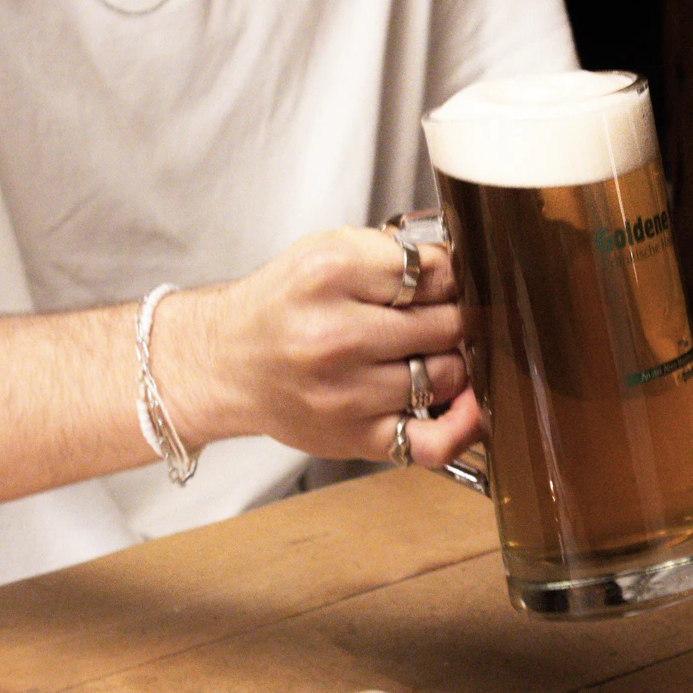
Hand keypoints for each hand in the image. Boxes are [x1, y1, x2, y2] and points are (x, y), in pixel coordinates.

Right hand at [155, 227, 482, 467]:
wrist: (227, 362)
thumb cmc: (282, 306)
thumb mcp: (327, 250)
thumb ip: (395, 252)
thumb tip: (462, 268)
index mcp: (331, 273)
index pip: (438, 271)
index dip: (454, 276)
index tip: (446, 284)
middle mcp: (336, 335)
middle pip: (448, 323)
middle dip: (455, 317)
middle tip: (439, 317)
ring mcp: (347, 393)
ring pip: (448, 375)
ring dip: (452, 363)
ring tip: (430, 353)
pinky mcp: (355, 437)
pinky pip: (433, 442)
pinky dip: (462, 426)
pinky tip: (465, 407)